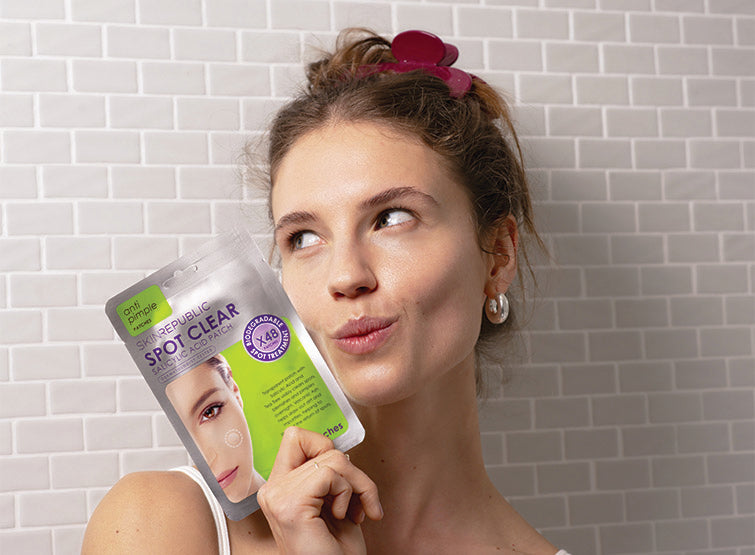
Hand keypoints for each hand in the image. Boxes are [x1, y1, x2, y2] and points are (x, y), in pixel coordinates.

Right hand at [257, 427, 382, 554]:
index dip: (324, 446)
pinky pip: (331, 474)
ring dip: (357, 485)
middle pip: (319, 445)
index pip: (295, 436)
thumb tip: (340, 452)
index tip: (341, 476)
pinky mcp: (290, 505)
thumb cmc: (335, 551)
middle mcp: (272, 490)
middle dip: (352, 469)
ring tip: (354, 512)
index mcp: (279, 487)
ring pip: (333, 459)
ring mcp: (278, 497)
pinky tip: (344, 517)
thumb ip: (328, 474)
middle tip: (360, 498)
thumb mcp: (333, 502)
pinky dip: (349, 492)